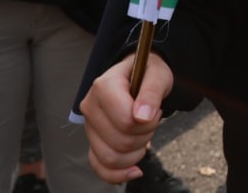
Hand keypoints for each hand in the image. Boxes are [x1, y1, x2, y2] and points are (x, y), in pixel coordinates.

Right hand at [83, 53, 172, 183]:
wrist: (138, 75)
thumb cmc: (147, 73)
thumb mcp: (157, 75)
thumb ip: (151, 93)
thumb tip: (143, 117)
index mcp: (104, 87)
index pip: (125, 121)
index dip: (147, 123)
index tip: (155, 111)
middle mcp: (90, 106)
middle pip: (120, 142)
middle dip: (145, 136)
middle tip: (151, 121)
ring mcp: (89, 126)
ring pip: (110, 158)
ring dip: (135, 153)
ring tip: (143, 134)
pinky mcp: (92, 140)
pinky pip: (99, 167)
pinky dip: (118, 173)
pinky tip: (134, 169)